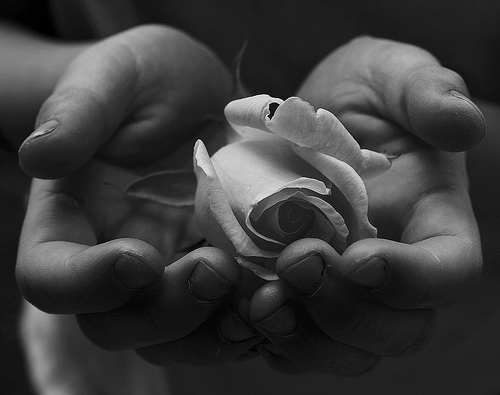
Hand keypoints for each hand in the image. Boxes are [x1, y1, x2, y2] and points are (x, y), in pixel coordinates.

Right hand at [16, 25, 261, 364]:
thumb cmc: (147, 81)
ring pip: (182, 337)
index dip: (87, 284)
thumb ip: (79, 110)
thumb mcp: (115, 76)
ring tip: (266, 298)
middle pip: (122, 325)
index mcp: (73, 221)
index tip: (139, 258)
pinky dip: (259, 317)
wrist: (200, 96)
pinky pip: (232, 316)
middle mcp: (118, 262)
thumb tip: (40, 154)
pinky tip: (291, 294)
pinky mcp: (222, 271)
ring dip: (221, 332)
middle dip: (170, 311)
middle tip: (218, 270)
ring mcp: (173, 273)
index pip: (52, 277)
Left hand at [247, 36, 483, 373]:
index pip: (447, 272)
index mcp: (432, 223)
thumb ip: (427, 93)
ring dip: (304, 336)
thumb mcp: (391, 75)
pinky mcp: (299, 293)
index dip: (412, 280)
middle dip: (346, 311)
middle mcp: (393, 269)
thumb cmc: (359, 94)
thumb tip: (462, 126)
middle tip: (297, 263)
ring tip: (262, 301)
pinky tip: (238, 308)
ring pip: (343, 349)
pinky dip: (266, 337)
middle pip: (395, 330)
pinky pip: (291, 340)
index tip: (359, 258)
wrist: (303, 120)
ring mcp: (344, 288)